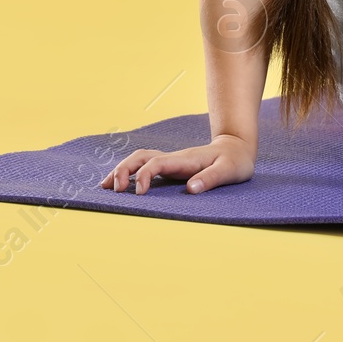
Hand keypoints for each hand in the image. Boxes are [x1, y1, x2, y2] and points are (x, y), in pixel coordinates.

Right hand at [97, 133, 255, 195]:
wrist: (237, 147)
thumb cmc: (235, 162)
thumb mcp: (229, 170)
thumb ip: (211, 179)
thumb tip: (191, 189)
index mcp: (185, 160)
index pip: (156, 163)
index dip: (143, 176)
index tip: (138, 194)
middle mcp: (174, 158)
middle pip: (140, 157)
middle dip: (123, 170)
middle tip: (112, 190)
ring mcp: (171, 161)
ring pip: (139, 159)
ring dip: (122, 170)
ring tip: (105, 187)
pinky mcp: (171, 166)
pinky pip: (144, 166)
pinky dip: (129, 172)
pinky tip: (120, 183)